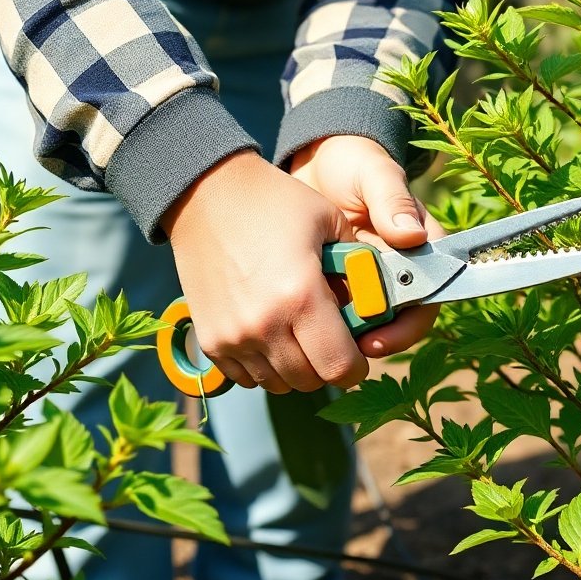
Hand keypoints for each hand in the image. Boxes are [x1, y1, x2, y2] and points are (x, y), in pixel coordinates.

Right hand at [161, 150, 368, 393]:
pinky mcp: (211, 340)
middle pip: (310, 382)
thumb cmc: (275, 202)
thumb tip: (375, 307)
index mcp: (301, 296)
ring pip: (279, 384)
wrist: (205, 195)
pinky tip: (271, 335)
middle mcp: (264, 325)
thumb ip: (359, 268)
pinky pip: (248, 377)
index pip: (340, 367)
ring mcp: (233, 337)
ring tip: (300, 335)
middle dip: (327, 367)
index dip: (356, 366)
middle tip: (330, 341)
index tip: (357, 353)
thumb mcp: (332, 220)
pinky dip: (265, 366)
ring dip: (296, 368)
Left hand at [290, 135, 443, 358]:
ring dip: (339, 339)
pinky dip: (314, 324)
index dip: (405, 328)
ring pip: (359, 326)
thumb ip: (392, 200)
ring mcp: (362, 282)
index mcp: (416, 251)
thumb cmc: (353, 164)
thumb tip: (413, 236)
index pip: (424, 300)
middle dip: (367, 342)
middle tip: (338, 350)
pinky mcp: (331, 284)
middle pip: (391, 324)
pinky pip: (329, 315)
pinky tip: (293, 327)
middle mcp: (393, 273)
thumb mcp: (374, 175)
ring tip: (311, 340)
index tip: (376, 339)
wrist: (314, 162)